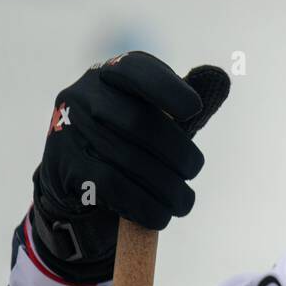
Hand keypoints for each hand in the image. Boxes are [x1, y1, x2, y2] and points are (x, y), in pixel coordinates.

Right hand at [31, 52, 225, 282]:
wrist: (76, 177)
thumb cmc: (130, 137)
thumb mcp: (157, 111)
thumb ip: (188, 95)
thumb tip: (222, 77)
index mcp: (112, 73)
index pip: (137, 71)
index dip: (168, 89)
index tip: (193, 110)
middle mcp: (84, 94)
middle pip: (138, 122)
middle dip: (176, 151)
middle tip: (194, 170)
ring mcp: (69, 129)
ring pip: (127, 159)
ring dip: (165, 186)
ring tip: (184, 202)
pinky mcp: (63, 165)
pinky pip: (111, 186)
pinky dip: (143, 204)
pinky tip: (160, 215)